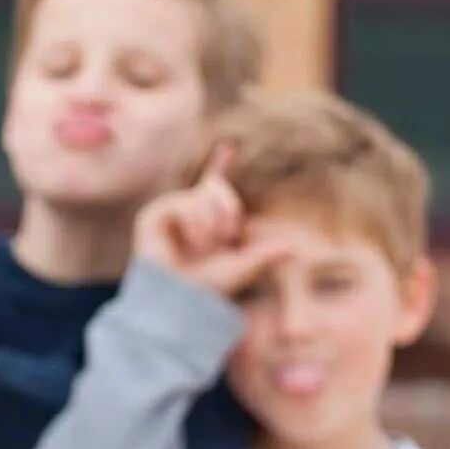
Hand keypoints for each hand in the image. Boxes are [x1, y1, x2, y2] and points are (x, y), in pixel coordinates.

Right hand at [134, 146, 291, 295]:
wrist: (180, 300)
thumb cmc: (209, 289)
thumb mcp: (243, 267)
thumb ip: (266, 255)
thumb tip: (296, 249)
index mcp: (209, 220)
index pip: (214, 187)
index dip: (220, 166)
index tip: (228, 148)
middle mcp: (188, 212)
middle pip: (216, 187)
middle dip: (229, 208)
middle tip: (229, 235)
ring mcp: (169, 212)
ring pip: (200, 196)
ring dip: (211, 222)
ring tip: (205, 246)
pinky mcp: (153, 215)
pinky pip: (182, 203)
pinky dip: (195, 223)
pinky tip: (193, 242)